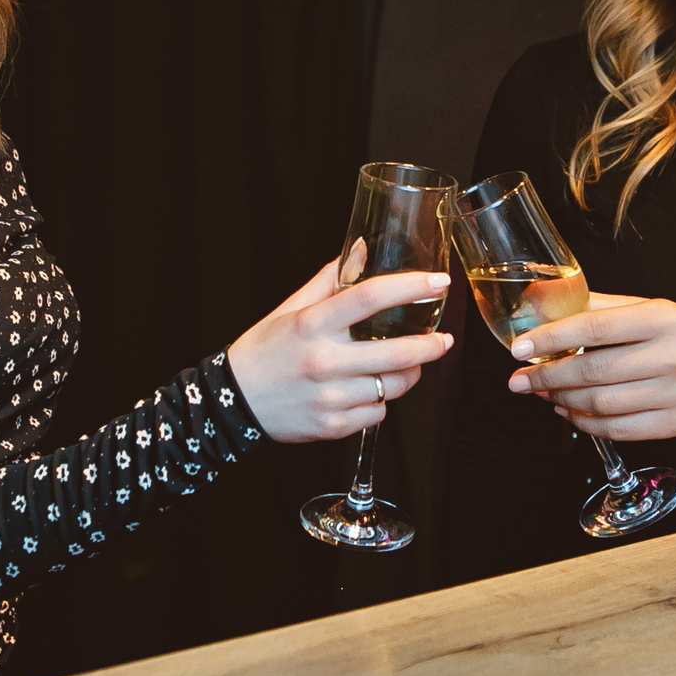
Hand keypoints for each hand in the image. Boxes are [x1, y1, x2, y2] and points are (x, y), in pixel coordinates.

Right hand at [226, 260, 451, 443]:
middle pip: (398, 352)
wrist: (233, 403)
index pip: (370, 297)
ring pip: (394, 386)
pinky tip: (368, 390)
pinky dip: (381, 401)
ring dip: (409, 374)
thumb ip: (330, 279)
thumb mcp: (291, 309)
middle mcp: (323, 360)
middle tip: (442, 339)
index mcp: (312, 323)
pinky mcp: (332, 426)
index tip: (438, 282)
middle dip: (431, 345)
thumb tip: (362, 249)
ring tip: (405, 365)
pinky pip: (378, 412)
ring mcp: (329, 396)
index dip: (411, 287)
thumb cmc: (264, 351)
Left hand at [501, 293, 675, 439]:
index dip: (550, 339)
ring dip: (562, 402)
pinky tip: (570, 413)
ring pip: (601, 405)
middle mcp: (672, 357)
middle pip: (593, 372)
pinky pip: (618, 430)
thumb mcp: (650, 307)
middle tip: (519, 380)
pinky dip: (586, 424)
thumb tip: (541, 305)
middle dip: (547, 377)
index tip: (519, 349)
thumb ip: (598, 307)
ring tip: (543, 393)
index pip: (593, 328)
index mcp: (663, 319)